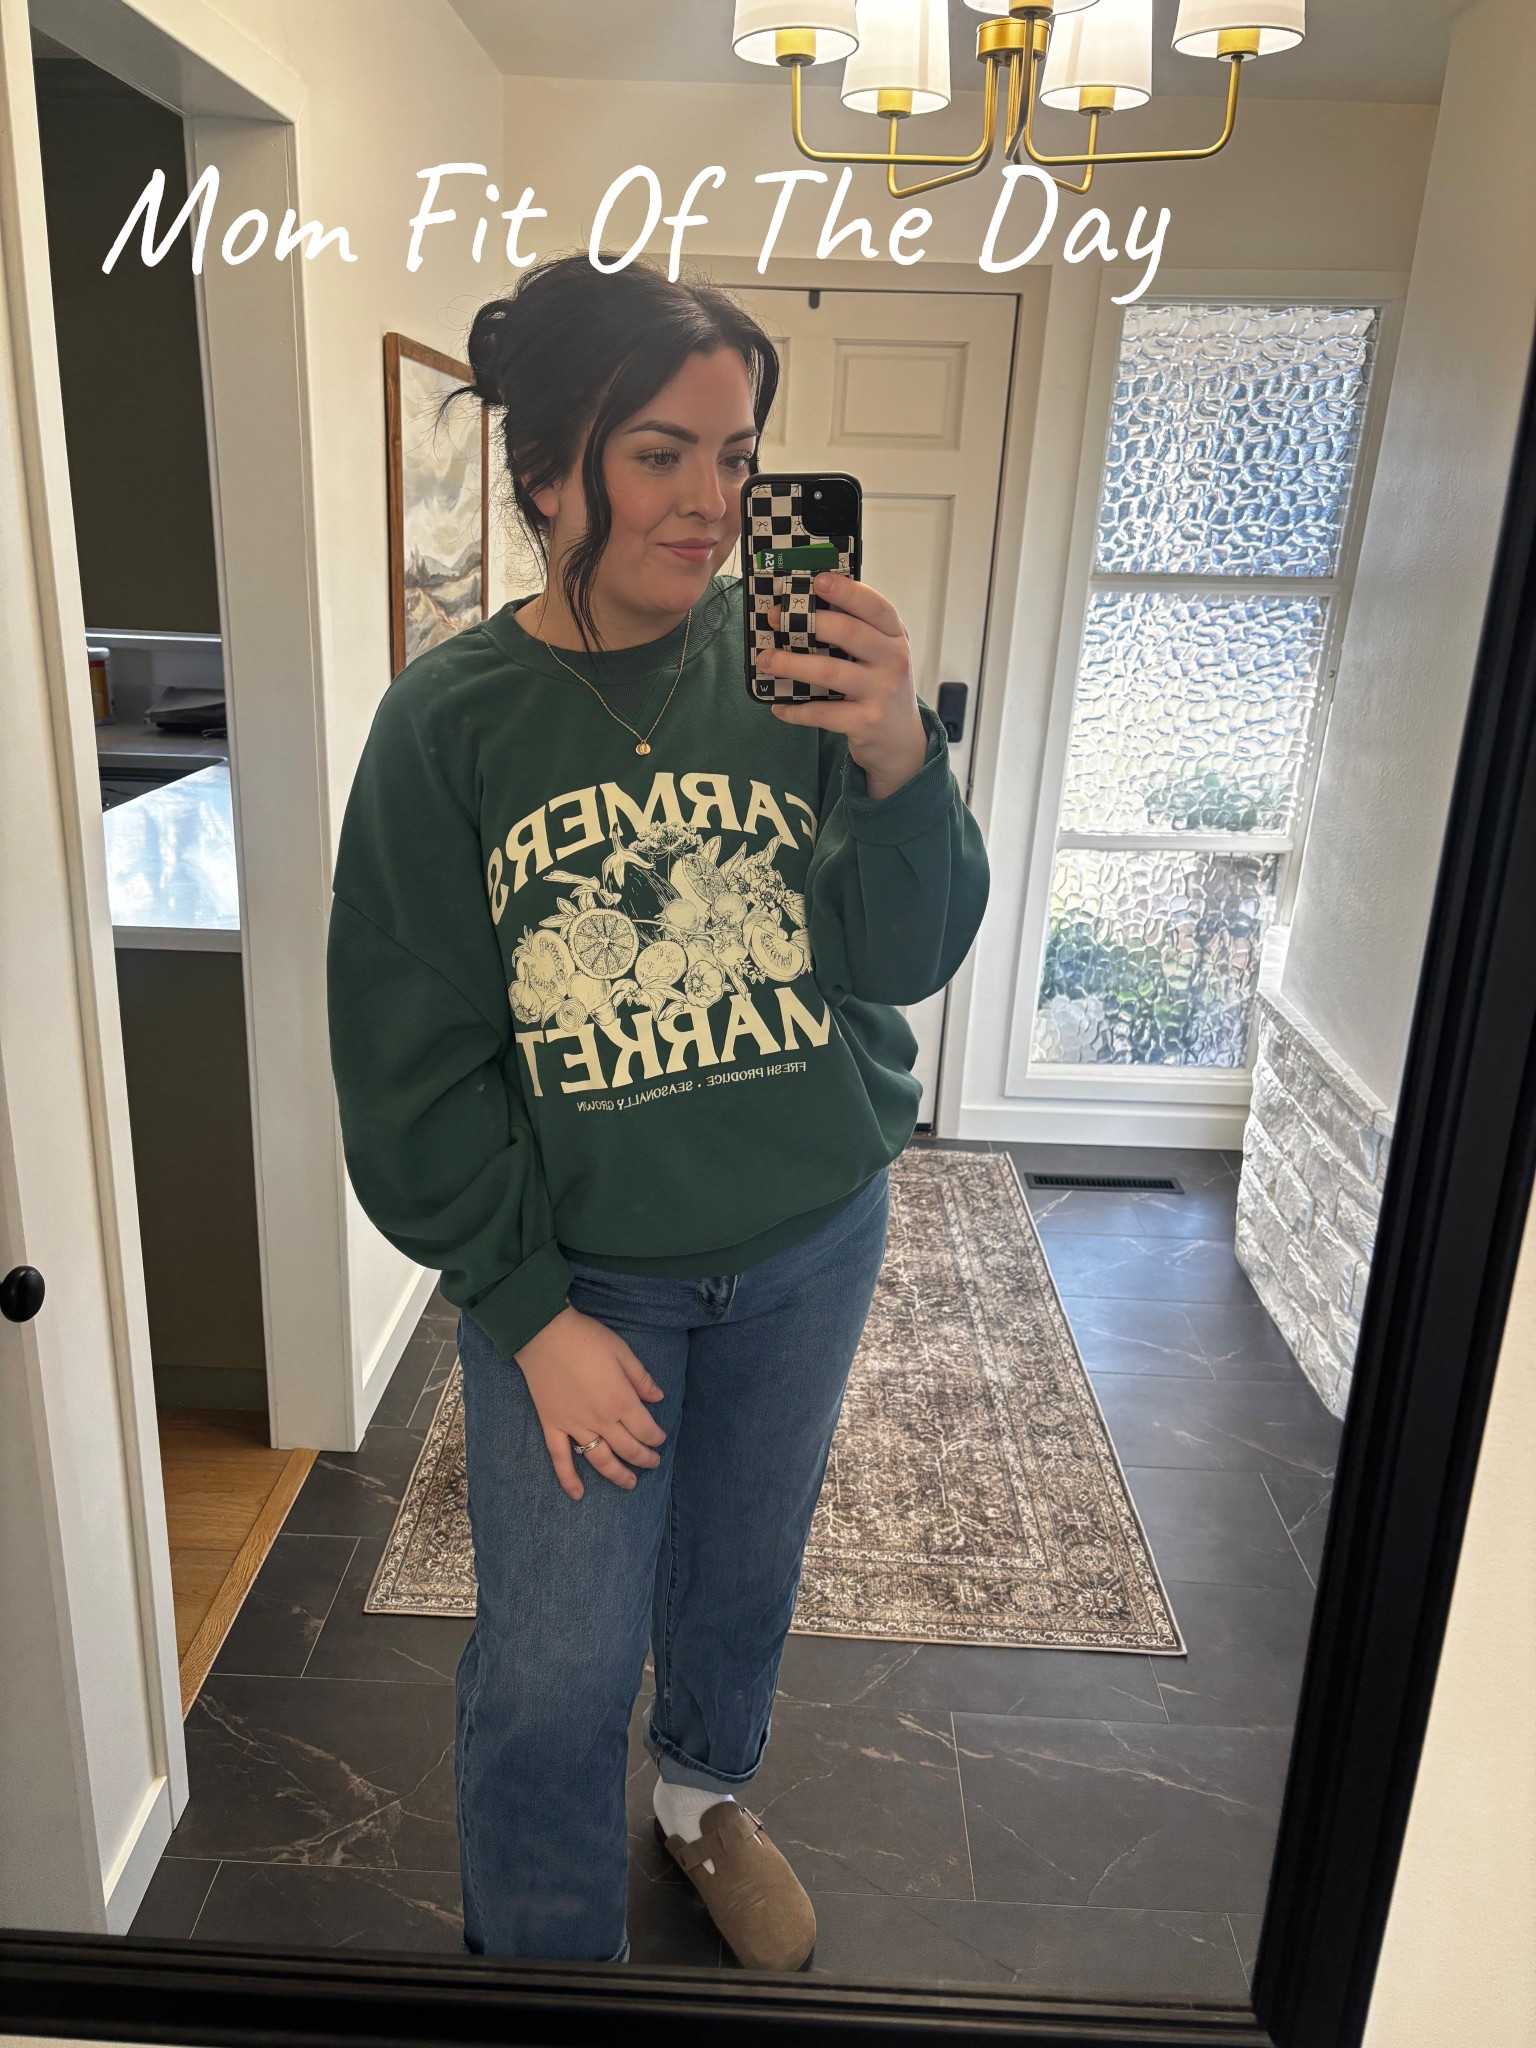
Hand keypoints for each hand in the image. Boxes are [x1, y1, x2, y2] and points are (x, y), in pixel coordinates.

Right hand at [513, 1303, 665, 1499]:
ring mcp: (575, 1426)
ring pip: (600, 1460)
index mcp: (621, 1401)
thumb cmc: (586, 1339)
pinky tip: (578, 1495)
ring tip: (630, 1484)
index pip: (645, 1429)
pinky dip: (568, 1479)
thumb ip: (641, 1379)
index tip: (660, 1439)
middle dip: (644, 1458)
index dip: (656, 1437)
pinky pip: (561, 1459)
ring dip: (617, 1475)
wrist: (544, 1334)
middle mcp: (600, 1420)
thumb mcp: (622, 1352)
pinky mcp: (553, 1426)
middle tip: (653, 1463)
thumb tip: (658, 1397)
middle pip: (628, 1448)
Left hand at [759, 573, 927, 799]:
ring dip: (792, 664)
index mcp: (895, 636)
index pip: (876, 606)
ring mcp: (881, 692)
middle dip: (808, 622)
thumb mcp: (881, 655)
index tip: (817, 581)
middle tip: (774, 619)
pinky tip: (778, 707)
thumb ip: (857, 632)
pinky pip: (823, 713)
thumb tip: (804, 610)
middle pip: (849, 633)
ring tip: (766, 660)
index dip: (847, 591)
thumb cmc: (882, 686)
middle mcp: (893, 661)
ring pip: (830, 672)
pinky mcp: (866, 722)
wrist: (901, 740)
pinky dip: (796, 710)